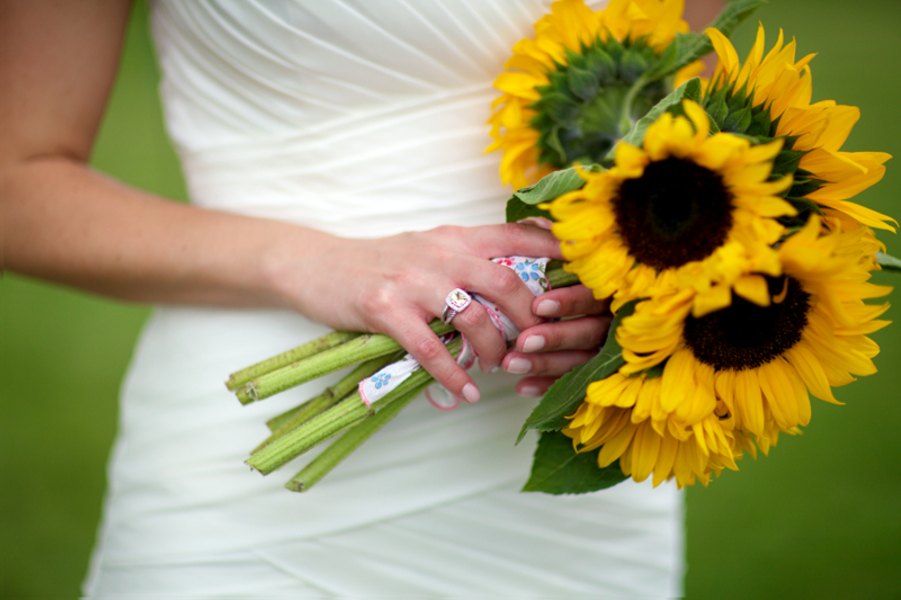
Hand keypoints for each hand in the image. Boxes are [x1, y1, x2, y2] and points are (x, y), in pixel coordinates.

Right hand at [269, 223, 561, 403]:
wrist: (317, 265)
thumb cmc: (379, 262)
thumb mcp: (428, 248)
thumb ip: (468, 258)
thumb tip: (516, 282)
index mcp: (455, 237)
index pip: (518, 236)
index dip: (558, 252)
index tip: (589, 272)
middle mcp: (440, 253)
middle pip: (507, 282)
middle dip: (532, 317)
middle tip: (541, 344)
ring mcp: (413, 281)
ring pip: (474, 318)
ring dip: (494, 350)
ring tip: (499, 369)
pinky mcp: (386, 309)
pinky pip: (431, 348)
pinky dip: (453, 374)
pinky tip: (466, 392)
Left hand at [501, 285, 610, 396]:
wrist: (551, 315)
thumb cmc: (549, 284)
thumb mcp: (559, 275)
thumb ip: (557, 274)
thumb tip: (540, 264)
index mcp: (608, 296)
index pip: (594, 298)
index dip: (570, 302)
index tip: (538, 306)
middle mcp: (613, 325)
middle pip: (590, 332)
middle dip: (556, 337)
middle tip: (523, 342)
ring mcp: (606, 354)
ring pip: (581, 360)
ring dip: (545, 363)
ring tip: (511, 364)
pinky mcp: (592, 378)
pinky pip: (572, 385)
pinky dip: (546, 385)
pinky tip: (522, 386)